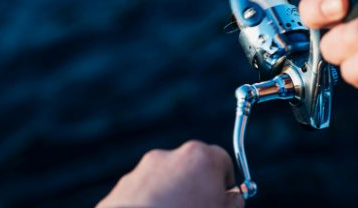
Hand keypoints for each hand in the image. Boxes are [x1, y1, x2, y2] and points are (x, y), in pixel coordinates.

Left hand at [97, 140, 242, 207]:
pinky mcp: (123, 186)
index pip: (223, 161)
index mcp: (200, 157)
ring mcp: (143, 169)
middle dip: (196, 187)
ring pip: (165, 180)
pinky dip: (149, 204)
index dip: (225, 183)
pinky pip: (144, 192)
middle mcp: (171, 155)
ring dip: (171, 196)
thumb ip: (234, 201)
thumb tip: (233, 197)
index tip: (221, 201)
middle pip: (192, 167)